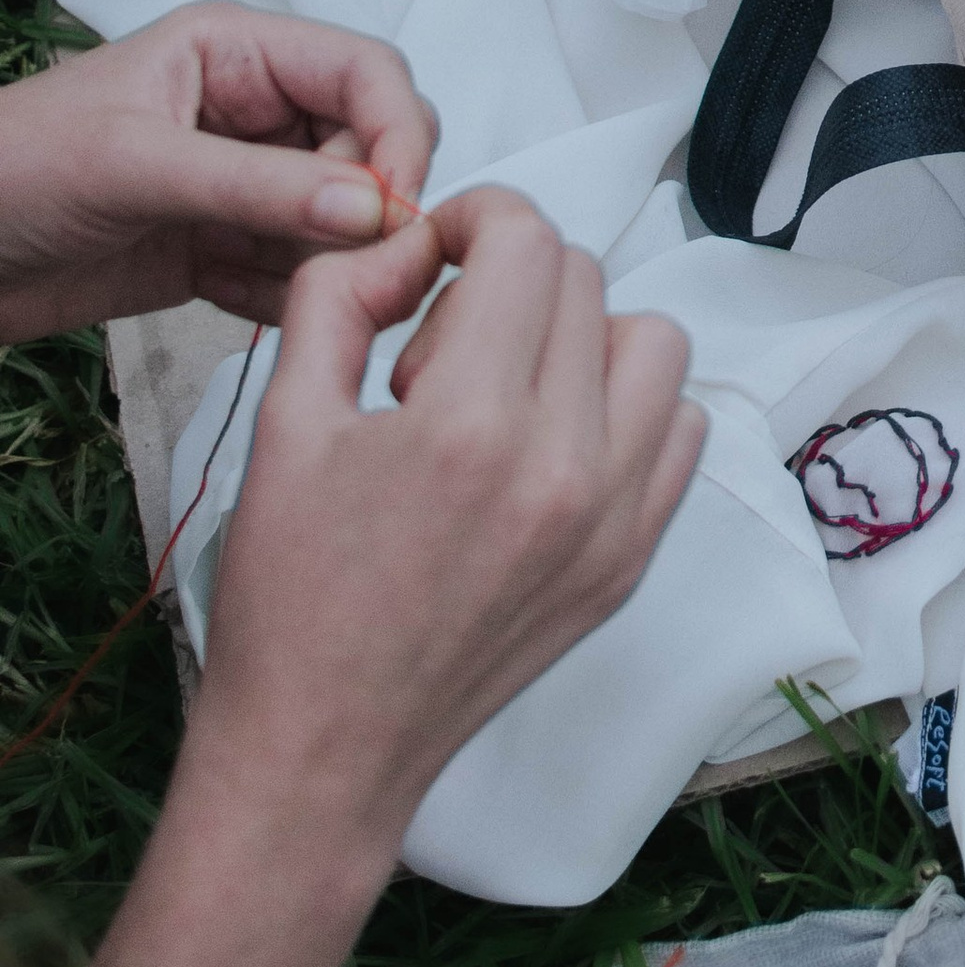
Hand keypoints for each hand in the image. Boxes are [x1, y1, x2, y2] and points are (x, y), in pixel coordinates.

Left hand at [0, 5, 440, 339]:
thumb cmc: (7, 170)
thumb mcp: (134, 165)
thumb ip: (258, 186)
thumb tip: (373, 207)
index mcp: (236, 53)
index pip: (366, 72)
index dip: (397, 132)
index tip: (397, 206)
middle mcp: (251, 111)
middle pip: (369, 148)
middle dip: (367, 206)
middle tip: (343, 260)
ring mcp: (239, 183)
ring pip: (340, 220)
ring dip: (327, 260)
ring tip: (270, 283)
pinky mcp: (219, 247)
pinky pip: (293, 273)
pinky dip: (284, 299)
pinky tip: (234, 302)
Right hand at [187, 184, 701, 870]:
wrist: (325, 746)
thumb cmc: (291, 592)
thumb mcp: (283, 421)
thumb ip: (340, 298)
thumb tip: (409, 242)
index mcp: (468, 425)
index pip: (527, 244)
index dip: (476, 220)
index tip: (435, 254)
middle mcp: (563, 466)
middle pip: (584, 283)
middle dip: (509, 283)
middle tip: (437, 351)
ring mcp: (614, 519)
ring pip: (653, 345)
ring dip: (583, 337)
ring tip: (504, 393)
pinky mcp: (632, 561)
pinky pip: (679, 430)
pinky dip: (627, 410)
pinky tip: (549, 443)